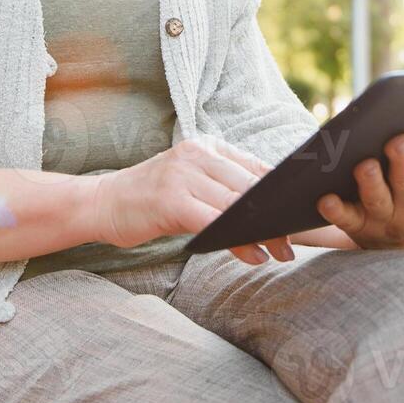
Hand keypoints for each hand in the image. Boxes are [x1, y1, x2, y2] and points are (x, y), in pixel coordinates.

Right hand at [91, 134, 295, 265]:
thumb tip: (270, 213)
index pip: (255, 167)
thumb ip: (224, 190)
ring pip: (237, 206)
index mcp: (206, 146)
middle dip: (276, 217)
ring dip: (263, 233)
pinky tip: (253, 256)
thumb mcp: (190, 185)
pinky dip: (239, 242)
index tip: (302, 214)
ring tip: (281, 252)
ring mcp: (183, 174)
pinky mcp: (171, 199)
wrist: (102, 203)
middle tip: (295, 243)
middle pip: (250, 187)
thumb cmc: (151, 200)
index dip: (281, 193)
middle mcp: (197, 154)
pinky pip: (216, 222)